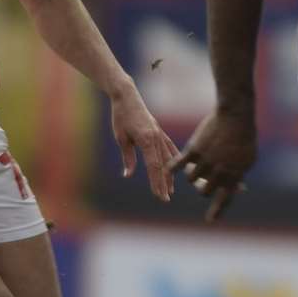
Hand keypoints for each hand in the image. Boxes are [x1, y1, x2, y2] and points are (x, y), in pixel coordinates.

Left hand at [109, 86, 178, 200]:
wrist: (127, 97)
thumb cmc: (121, 117)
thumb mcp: (121, 138)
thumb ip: (128, 157)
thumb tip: (128, 175)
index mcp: (147, 140)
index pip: (154, 166)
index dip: (157, 182)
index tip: (160, 196)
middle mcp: (156, 138)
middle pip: (163, 165)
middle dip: (164, 183)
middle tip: (165, 199)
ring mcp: (160, 135)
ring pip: (168, 159)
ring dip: (170, 175)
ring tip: (171, 190)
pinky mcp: (159, 132)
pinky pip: (169, 149)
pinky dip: (173, 160)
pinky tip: (175, 169)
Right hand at [171, 108, 256, 221]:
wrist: (235, 115)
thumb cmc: (245, 136)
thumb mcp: (248, 159)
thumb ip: (239, 174)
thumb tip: (239, 188)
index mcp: (234, 176)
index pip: (225, 198)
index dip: (217, 211)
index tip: (210, 221)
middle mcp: (219, 172)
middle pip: (204, 191)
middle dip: (203, 188)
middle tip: (203, 183)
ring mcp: (205, 162)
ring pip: (191, 179)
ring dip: (193, 174)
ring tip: (195, 166)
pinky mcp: (194, 150)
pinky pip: (179, 164)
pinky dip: (172, 168)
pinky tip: (167, 171)